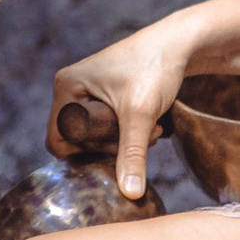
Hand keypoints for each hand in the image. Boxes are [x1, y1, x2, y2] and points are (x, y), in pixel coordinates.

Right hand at [48, 20, 190, 200]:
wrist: (180, 44)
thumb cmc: (156, 69)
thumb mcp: (141, 114)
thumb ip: (132, 154)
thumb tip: (130, 194)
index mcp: (66, 88)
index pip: (59, 141)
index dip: (88, 151)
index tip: (121, 142)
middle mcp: (70, 90)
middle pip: (77, 143)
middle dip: (112, 146)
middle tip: (144, 135)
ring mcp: (86, 95)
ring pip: (95, 139)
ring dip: (124, 142)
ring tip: (151, 129)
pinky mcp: (104, 100)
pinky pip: (106, 130)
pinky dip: (128, 134)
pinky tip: (150, 124)